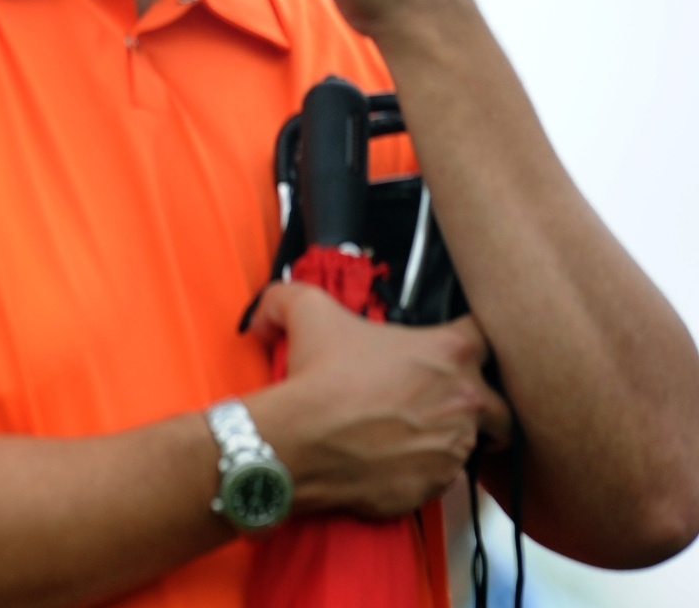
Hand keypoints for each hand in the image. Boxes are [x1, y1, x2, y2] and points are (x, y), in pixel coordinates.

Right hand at [247, 282, 511, 519]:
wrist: (300, 443)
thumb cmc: (317, 381)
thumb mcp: (306, 311)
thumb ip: (295, 293)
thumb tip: (275, 306)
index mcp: (448, 353)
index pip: (486, 335)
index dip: (470, 337)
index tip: (454, 346)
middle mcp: (464, 400)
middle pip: (501, 402)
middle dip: (482, 403)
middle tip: (450, 403)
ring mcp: (454, 446)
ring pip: (471, 442)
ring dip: (448, 437)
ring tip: (410, 433)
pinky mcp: (436, 484)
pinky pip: (441, 476)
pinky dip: (423, 469)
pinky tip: (394, 458)